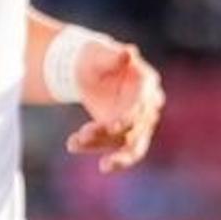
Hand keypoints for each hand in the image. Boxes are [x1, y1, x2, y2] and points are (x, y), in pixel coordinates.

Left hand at [63, 34, 165, 171]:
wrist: (87, 72)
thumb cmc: (94, 59)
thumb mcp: (99, 54)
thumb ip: (113, 56)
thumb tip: (129, 52)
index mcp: (147, 83)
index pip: (143, 103)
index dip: (129, 116)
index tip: (111, 126)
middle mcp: (149, 105)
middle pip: (136, 127)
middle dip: (109, 134)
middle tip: (83, 135)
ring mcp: (139, 123)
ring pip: (127, 143)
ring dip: (99, 145)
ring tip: (72, 143)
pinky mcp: (126, 135)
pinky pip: (122, 151)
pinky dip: (112, 160)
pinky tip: (100, 166)